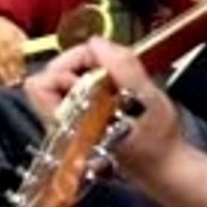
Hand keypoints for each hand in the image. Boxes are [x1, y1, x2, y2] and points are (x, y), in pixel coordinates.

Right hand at [0, 16, 27, 85]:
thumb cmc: (7, 31)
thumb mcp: (17, 32)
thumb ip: (23, 43)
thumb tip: (31, 56)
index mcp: (9, 36)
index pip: (15, 52)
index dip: (19, 64)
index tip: (23, 74)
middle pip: (6, 59)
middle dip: (12, 72)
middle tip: (17, 83)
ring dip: (3, 76)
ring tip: (9, 85)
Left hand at [24, 38, 182, 184]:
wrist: (165, 163)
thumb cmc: (158, 142)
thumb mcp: (147, 99)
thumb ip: (122, 68)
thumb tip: (96, 42)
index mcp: (72, 127)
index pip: (42, 84)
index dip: (68, 66)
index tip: (97, 64)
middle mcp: (63, 125)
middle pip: (50, 75)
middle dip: (79, 62)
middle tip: (106, 64)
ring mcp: (69, 120)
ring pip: (62, 77)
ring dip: (88, 68)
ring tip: (114, 75)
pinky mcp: (80, 114)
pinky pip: (75, 83)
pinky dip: (93, 75)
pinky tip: (115, 83)